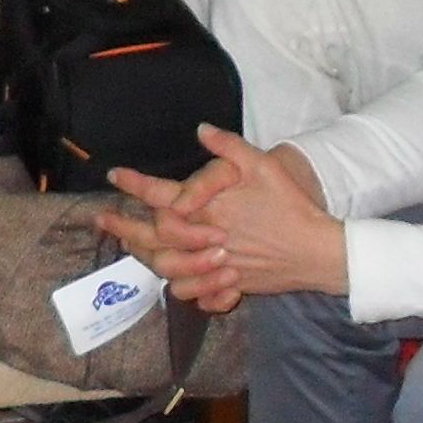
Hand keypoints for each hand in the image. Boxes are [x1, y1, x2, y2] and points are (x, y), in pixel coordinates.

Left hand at [101, 129, 342, 304]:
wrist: (320, 251)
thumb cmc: (290, 206)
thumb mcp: (264, 166)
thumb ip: (230, 148)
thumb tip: (202, 130)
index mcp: (208, 208)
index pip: (161, 195)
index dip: (134, 184)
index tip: (114, 175)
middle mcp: (204, 238)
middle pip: (152, 238)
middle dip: (123, 228)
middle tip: (102, 219)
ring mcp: (215, 265)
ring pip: (166, 268)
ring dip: (144, 257)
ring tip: (129, 247)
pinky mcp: (228, 285)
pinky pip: (191, 292)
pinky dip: (178, 286)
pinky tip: (167, 277)